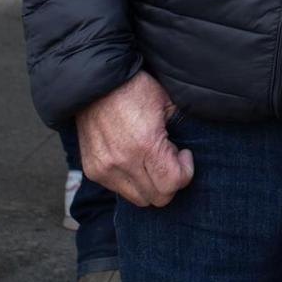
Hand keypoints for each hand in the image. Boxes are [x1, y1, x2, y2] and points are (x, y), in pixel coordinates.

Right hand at [75, 70, 194, 207]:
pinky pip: (120, 190)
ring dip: (151, 185)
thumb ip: (181, 129)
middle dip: (171, 181)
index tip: (184, 154)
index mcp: (145, 144)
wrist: (95, 82)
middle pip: (157, 198)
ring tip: (153, 160)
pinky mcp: (92, 170)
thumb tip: (189, 148)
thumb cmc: (135, 87)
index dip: (185, 172)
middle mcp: (122, 162)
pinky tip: (136, 160)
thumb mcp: (168, 102)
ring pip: (139, 199)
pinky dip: (133, 181)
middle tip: (171, 159)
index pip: (172, 184)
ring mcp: (104, 169)